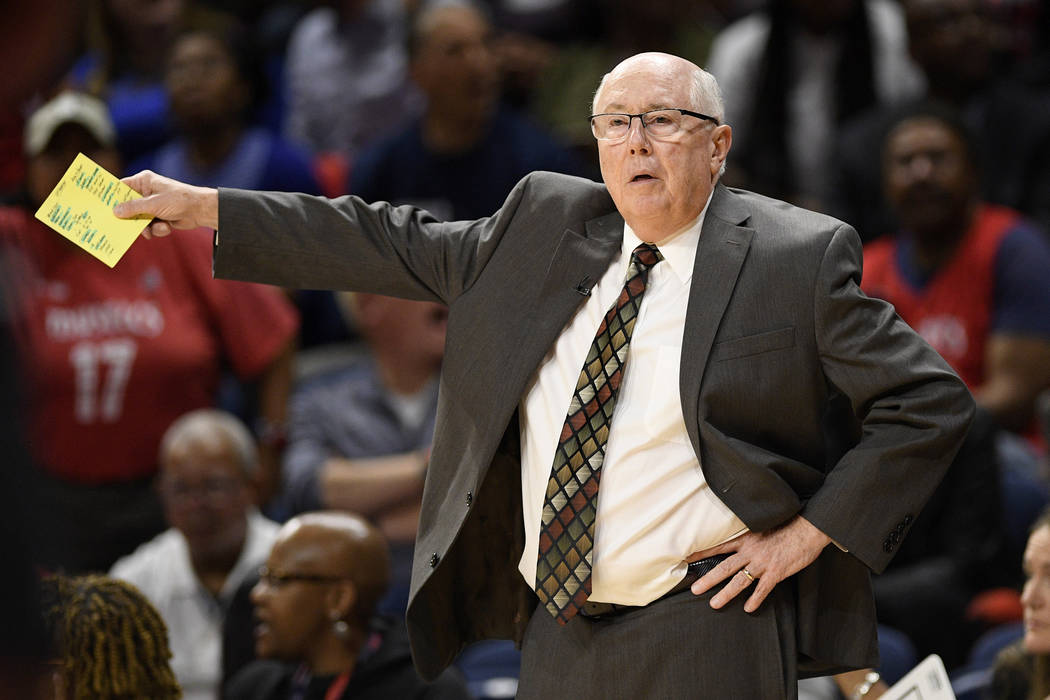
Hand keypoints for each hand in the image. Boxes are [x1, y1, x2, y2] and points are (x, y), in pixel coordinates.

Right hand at [113, 170, 218, 237]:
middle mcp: (146, 192)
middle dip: (129, 218)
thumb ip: (134, 208)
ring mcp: (152, 205)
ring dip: (146, 227)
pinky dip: (157, 229)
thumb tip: (115, 211)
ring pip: (138, 220)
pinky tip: (166, 228)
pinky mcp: (159, 217)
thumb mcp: (153, 204)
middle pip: (128, 206)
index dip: (111, 197)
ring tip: (152, 229)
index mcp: (143, 181)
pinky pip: (150, 226)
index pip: (121, 187)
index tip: (100, 206)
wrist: (201, 211)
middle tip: (120, 227)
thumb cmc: (179, 200)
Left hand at [688, 515, 830, 612]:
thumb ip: (750, 538)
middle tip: (695, 589)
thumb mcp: (763, 528)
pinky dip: (755, 599)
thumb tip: (740, 545)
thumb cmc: (787, 527)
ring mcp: (763, 563)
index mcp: (746, 539)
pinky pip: (762, 589)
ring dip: (726, 593)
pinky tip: (748, 608)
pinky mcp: (776, 572)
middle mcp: (750, 551)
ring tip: (714, 604)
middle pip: (724, 567)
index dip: (702, 553)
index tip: (686, 558)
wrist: (807, 529)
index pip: (718, 547)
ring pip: (739, 581)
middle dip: (708, 579)